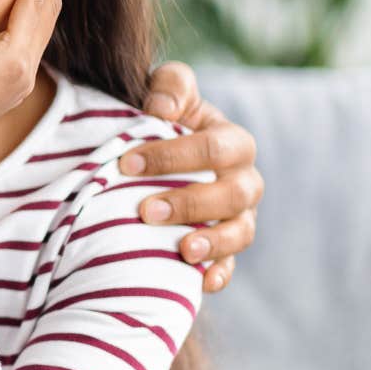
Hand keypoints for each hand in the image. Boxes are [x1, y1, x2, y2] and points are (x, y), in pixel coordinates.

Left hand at [121, 60, 262, 292]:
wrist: (161, 157)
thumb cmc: (164, 118)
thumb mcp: (168, 92)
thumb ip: (170, 87)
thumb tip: (160, 109)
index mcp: (233, 143)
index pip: (213, 148)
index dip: (172, 155)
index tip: (126, 163)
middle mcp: (244, 182)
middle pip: (232, 194)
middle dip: (190, 203)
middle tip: (145, 210)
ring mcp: (239, 218)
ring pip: (240, 233)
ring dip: (212, 243)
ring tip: (182, 250)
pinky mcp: (226, 248)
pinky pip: (230, 265)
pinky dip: (219, 274)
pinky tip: (200, 282)